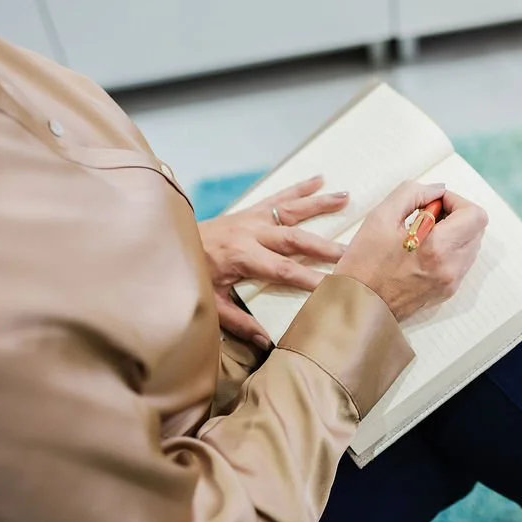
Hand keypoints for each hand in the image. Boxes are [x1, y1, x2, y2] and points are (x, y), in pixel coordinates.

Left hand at [199, 175, 349, 348]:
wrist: (169, 244)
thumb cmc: (191, 276)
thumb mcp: (210, 304)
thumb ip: (238, 321)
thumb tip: (266, 341)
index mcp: (241, 256)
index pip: (283, 270)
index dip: (310, 278)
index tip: (334, 286)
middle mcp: (249, 233)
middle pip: (295, 238)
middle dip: (325, 246)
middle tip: (352, 251)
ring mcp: (251, 218)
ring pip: (291, 210)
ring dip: (319, 204)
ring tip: (346, 197)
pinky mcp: (249, 211)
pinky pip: (278, 197)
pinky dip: (299, 188)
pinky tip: (319, 180)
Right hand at [335, 182, 487, 319]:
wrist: (358, 306)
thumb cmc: (364, 265)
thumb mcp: (380, 217)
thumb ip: (412, 193)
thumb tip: (436, 189)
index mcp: (437, 248)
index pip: (475, 215)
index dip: (456, 201)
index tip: (433, 203)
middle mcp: (450, 267)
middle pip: (477, 229)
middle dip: (456, 215)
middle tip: (427, 215)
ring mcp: (450, 282)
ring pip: (470, 245)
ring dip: (454, 232)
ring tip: (422, 234)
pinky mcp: (445, 291)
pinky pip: (460, 262)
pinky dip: (448, 249)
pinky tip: (421, 250)